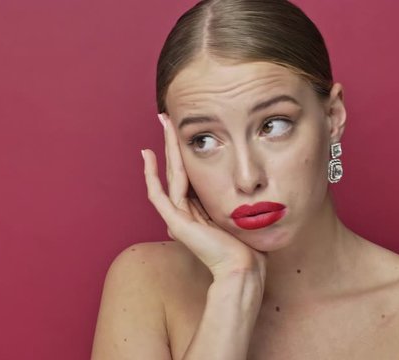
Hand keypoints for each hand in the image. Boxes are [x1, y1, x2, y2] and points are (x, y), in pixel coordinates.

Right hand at [141, 113, 266, 281]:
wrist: (243, 266)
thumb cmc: (247, 243)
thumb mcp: (240, 210)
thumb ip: (236, 195)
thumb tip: (250, 177)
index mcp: (199, 208)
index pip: (189, 171)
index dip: (185, 149)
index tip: (185, 128)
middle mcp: (185, 210)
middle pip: (177, 167)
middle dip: (172, 141)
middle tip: (167, 117)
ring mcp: (178, 215)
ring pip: (169, 173)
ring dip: (166, 147)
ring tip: (163, 123)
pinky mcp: (175, 221)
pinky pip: (158, 193)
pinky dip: (150, 174)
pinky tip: (148, 154)